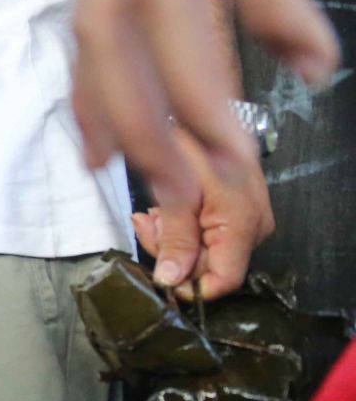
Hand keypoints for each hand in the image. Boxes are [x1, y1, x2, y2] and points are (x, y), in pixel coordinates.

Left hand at [129, 129, 274, 300]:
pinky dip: (178, 229)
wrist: (201, 114)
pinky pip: (205, 237)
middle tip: (148, 227)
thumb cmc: (192, 145)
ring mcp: (246, 222)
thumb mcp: (177, 194)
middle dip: (172, 254)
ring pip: (202, 254)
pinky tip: (163, 212)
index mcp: (243, 225)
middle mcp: (253, 229)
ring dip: (170, 240)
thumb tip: (169, 279)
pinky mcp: (235, 216)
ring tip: (154, 215)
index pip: (224, 280)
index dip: (190, 286)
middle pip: (209, 268)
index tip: (160, 276)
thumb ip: (175, 239)